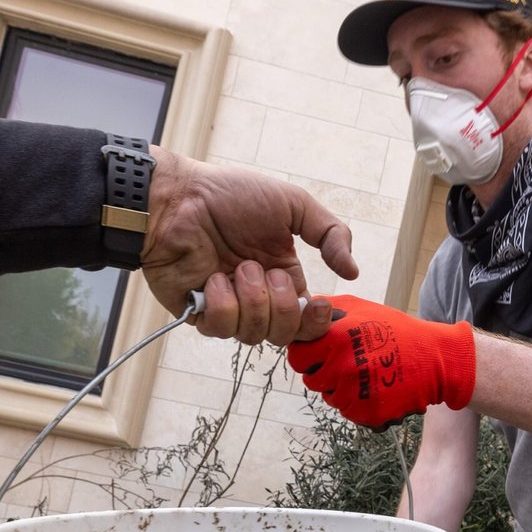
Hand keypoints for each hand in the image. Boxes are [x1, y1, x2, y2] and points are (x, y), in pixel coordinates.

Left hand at [140, 149, 356, 340]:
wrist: (178, 198)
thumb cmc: (229, 196)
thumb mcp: (292, 204)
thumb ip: (330, 233)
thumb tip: (353, 272)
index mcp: (283, 278)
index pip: (308, 322)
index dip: (316, 322)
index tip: (317, 303)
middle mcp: (258, 298)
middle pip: (285, 335)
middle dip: (283, 306)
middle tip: (267, 272)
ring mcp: (228, 308)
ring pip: (255, 335)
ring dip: (251, 298)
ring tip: (236, 267)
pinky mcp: (198, 314)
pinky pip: (222, 328)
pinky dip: (222, 301)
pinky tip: (212, 276)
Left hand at [287, 295, 475, 427]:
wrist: (435, 359)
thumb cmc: (396, 330)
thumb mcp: (360, 308)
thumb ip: (326, 309)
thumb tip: (299, 311)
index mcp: (336, 339)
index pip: (297, 356)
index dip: (308, 354)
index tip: (321, 351)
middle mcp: (341, 367)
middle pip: (311, 379)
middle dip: (325, 372)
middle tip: (350, 361)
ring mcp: (354, 393)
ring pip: (330, 397)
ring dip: (342, 388)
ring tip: (367, 373)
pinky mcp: (366, 412)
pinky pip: (349, 411)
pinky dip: (358, 403)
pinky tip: (375, 387)